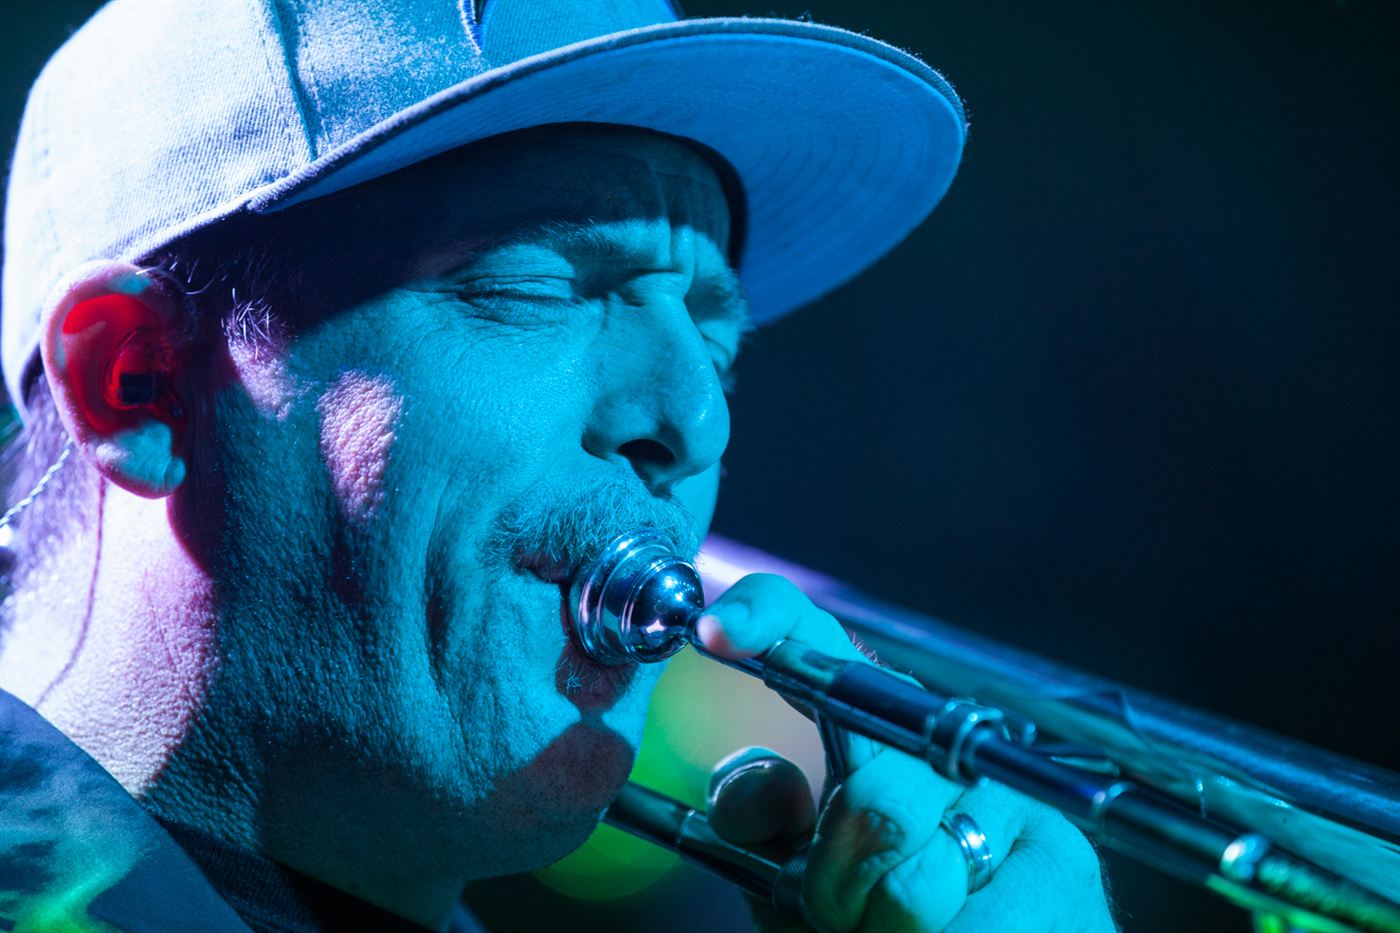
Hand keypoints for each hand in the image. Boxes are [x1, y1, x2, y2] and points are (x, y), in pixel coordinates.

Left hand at [697, 574, 1115, 932]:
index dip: (766, 617)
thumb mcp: (793, 880)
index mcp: (873, 727)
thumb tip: (759, 777)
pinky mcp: (1063, 866)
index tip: (713, 632)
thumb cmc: (875, 925)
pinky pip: (968, 926)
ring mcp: (1014, 796)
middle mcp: (946, 740)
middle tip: (841, 914)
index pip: (818, 640)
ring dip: (883, 929)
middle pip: (874, 798)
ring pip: (913, 878)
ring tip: (899, 932)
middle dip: (838, 883)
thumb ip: (762, 826)